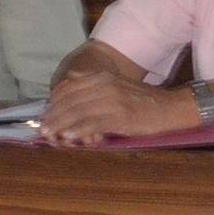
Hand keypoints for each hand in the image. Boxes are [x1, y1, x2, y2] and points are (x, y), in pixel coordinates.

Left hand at [38, 65, 193, 145]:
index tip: (45, 116)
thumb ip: (93, 82)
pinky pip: (93, 123)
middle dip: (54, 116)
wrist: (171, 108)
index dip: (54, 104)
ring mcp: (112, 100)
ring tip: (50, 135)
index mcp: (102, 77)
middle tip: (42, 129)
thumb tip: (70, 78)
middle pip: (70, 101)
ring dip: (61, 125)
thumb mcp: (117, 84)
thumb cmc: (144, 101)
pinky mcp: (120, 115)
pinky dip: (78, 130)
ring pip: (78, 112)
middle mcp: (105, 85)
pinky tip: (69, 137)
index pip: (70, 89)